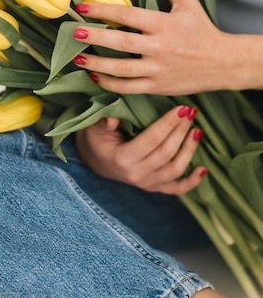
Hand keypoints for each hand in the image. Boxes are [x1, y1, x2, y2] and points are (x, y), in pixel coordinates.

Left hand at [73, 0, 230, 95]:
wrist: (223, 63)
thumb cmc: (202, 29)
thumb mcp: (187, 1)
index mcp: (164, 24)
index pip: (127, 15)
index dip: (103, 10)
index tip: (82, 7)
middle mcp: (159, 47)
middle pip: (120, 43)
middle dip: (95, 37)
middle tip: (73, 33)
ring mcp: (158, 69)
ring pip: (121, 69)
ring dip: (97, 64)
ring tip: (77, 58)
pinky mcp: (158, 87)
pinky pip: (129, 88)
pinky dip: (110, 84)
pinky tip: (95, 76)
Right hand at [75, 105, 206, 193]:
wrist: (95, 159)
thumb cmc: (96, 138)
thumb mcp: (94, 127)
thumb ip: (103, 122)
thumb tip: (111, 119)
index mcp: (122, 159)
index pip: (151, 140)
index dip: (168, 124)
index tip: (181, 108)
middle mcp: (136, 174)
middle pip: (166, 153)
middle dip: (181, 131)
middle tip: (191, 111)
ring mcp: (146, 183)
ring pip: (175, 170)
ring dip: (189, 150)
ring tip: (196, 130)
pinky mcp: (154, 187)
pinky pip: (176, 189)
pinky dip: (192, 182)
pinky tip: (203, 169)